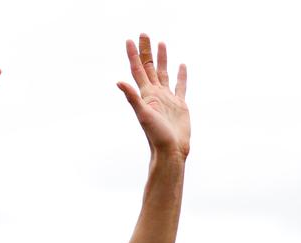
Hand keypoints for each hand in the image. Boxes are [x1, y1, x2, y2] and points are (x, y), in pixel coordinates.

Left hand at [118, 34, 189, 157]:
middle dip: (146, 50)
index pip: (138, 69)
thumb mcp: (143, 114)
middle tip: (144, 34)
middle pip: (150, 66)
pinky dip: (181, 75)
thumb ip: (132, 97)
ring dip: (162, 58)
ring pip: (164, 73)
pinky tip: (181, 65)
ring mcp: (168, 98)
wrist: (171, 150)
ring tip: (161, 43)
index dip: (133, 55)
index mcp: (146, 94)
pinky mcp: (180, 104)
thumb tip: (118, 82)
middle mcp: (155, 93)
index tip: (130, 40)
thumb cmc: (156, 135)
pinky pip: (180, 85)